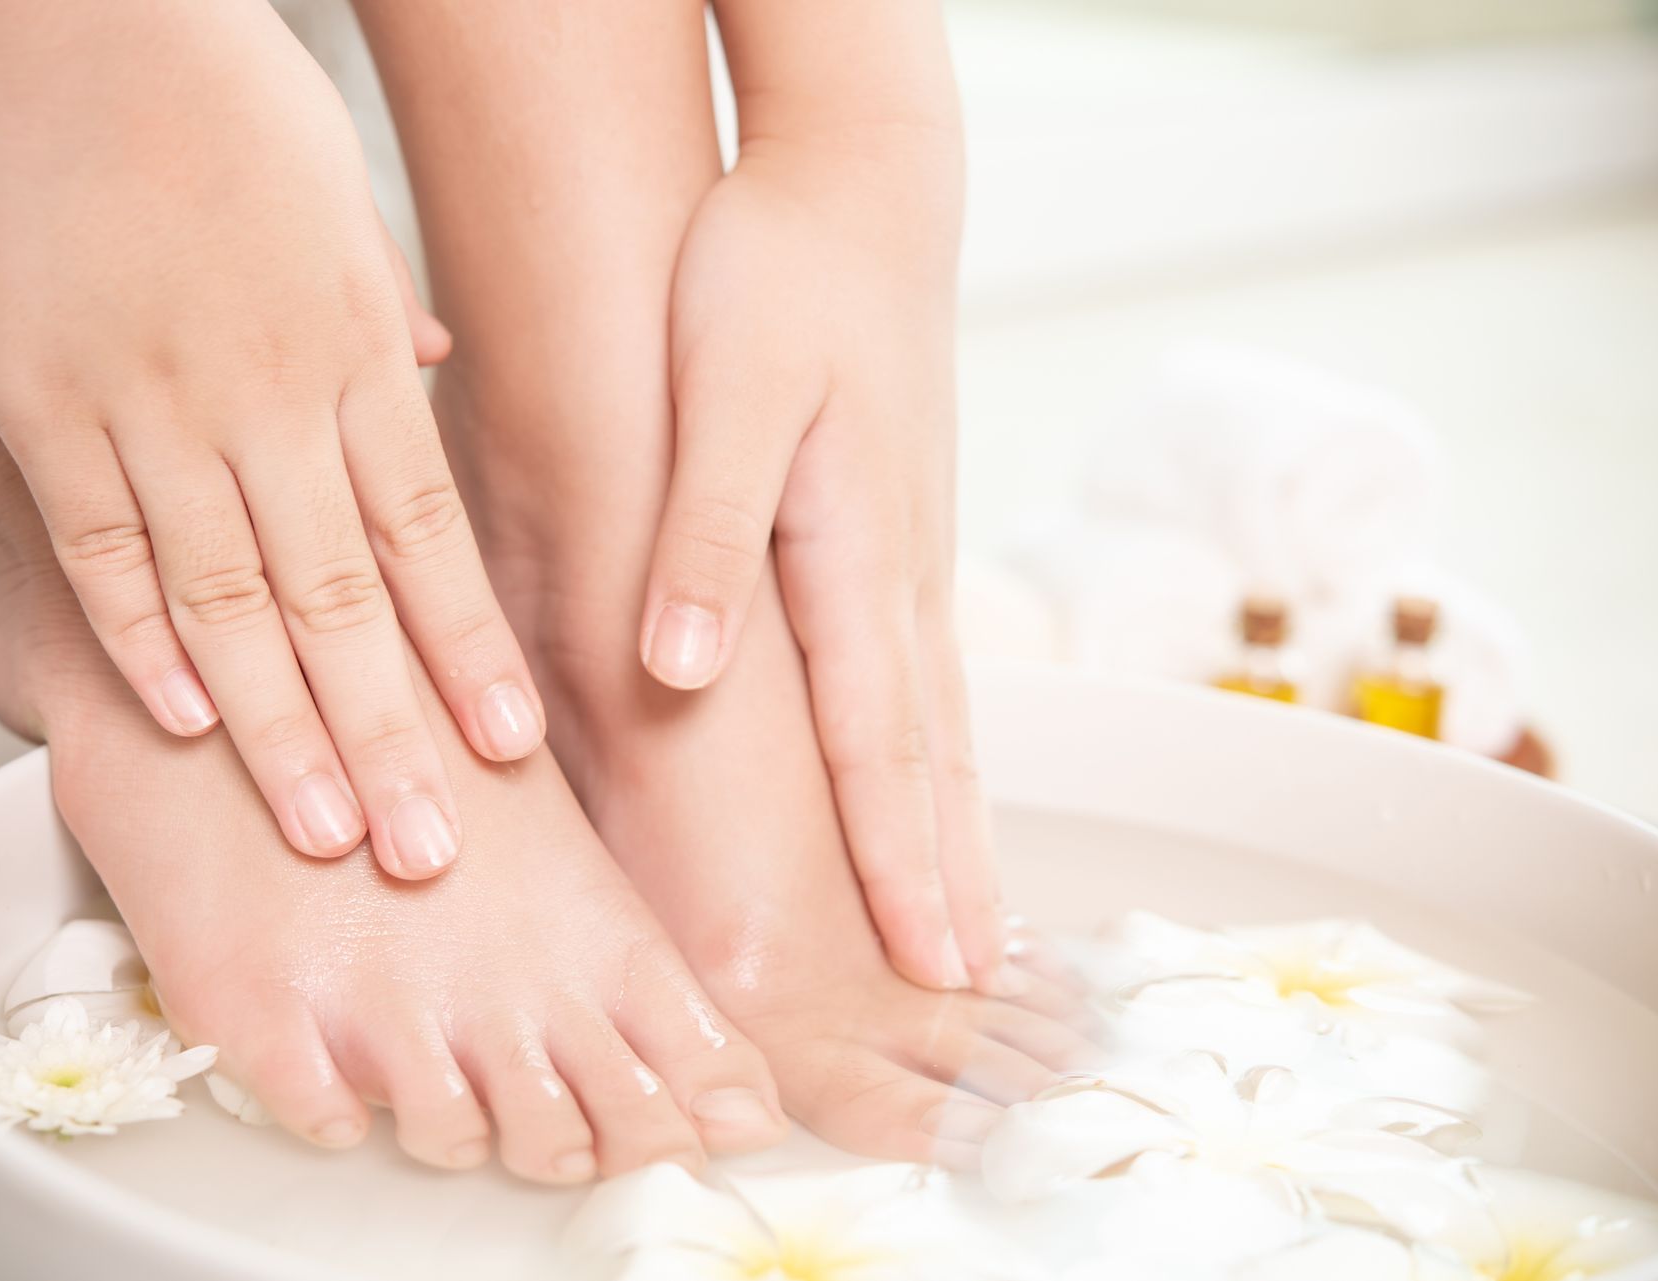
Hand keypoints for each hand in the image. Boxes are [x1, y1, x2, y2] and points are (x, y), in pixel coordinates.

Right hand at [0, 0, 543, 876]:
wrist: (66, 17)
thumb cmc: (216, 98)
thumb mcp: (338, 202)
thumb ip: (375, 308)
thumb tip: (425, 364)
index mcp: (350, 351)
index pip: (426, 534)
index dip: (468, 647)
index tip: (511, 747)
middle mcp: (267, 397)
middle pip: (343, 598)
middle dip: (392, 733)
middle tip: (432, 848)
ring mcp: (152, 405)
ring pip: (231, 598)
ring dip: (280, 726)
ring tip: (328, 830)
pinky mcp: (44, 404)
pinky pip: (103, 544)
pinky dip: (141, 638)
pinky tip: (183, 724)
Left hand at [645, 132, 1015, 993]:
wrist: (855, 190)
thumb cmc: (775, 276)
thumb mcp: (720, 392)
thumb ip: (705, 535)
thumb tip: (681, 670)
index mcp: (857, 553)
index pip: (883, 745)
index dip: (903, 864)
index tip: (934, 964)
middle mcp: (905, 572)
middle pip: (938, 756)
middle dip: (954, 877)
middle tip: (975, 985)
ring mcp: (917, 554)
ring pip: (947, 722)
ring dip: (962, 828)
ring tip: (976, 916)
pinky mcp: (905, 531)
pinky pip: (931, 674)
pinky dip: (945, 754)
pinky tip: (939, 785)